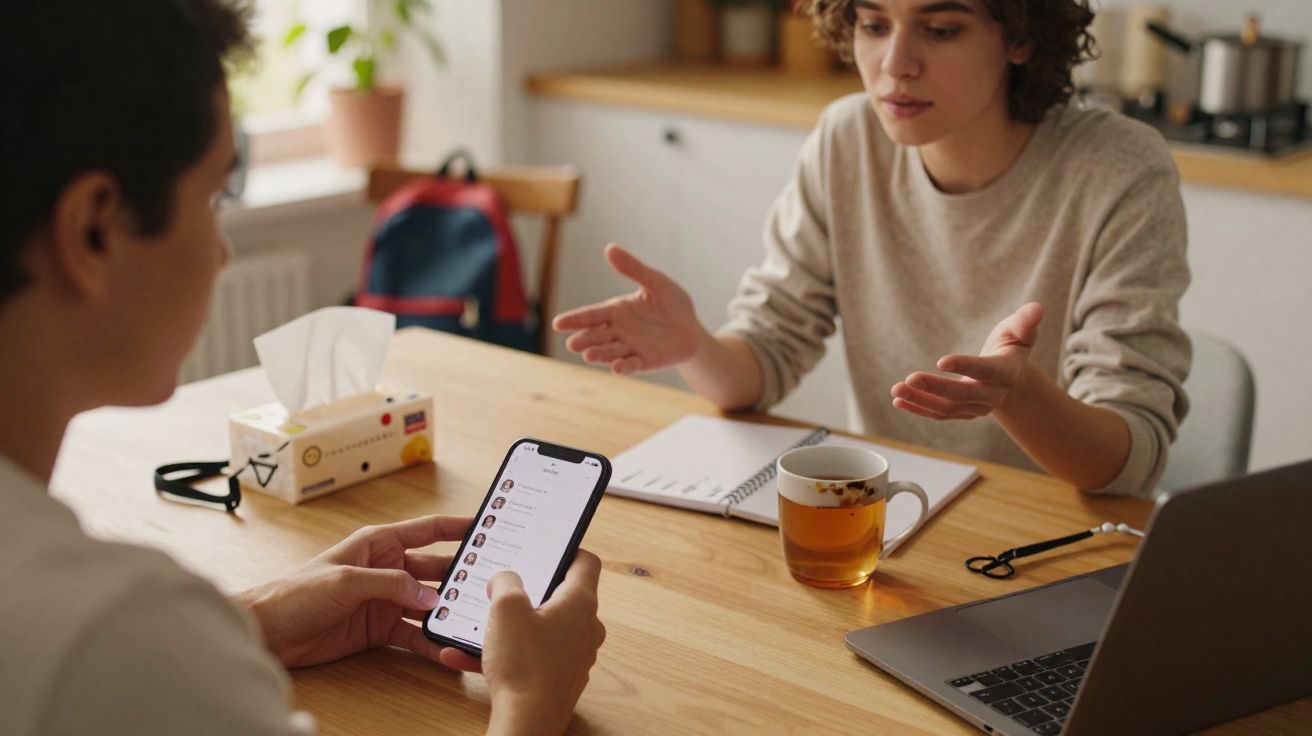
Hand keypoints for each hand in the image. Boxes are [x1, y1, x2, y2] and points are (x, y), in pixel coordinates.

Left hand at [238, 515, 480, 671]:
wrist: (269, 631)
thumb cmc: (296, 592)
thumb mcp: (346, 580)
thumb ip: (390, 584)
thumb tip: (430, 596)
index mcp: (379, 543)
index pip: (429, 529)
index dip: (459, 526)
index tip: (488, 526)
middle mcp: (388, 569)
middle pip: (435, 570)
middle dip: (461, 577)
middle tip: (489, 584)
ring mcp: (386, 600)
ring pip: (428, 605)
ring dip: (448, 612)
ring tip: (473, 620)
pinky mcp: (380, 629)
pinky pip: (414, 634)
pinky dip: (430, 642)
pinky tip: (446, 648)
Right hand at [483, 551, 605, 735]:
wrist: (527, 723)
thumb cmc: (524, 664)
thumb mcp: (505, 608)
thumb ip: (506, 582)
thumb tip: (506, 578)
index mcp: (580, 603)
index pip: (586, 562)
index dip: (567, 550)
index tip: (546, 549)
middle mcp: (585, 628)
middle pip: (561, 597)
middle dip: (529, 592)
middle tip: (504, 587)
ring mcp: (575, 656)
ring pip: (540, 630)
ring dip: (509, 627)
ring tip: (478, 625)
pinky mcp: (559, 679)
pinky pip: (531, 658)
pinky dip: (505, 654)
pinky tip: (466, 657)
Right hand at [552, 243, 703, 374]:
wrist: (692, 329)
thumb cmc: (672, 303)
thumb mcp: (655, 282)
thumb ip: (633, 269)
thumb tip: (609, 248)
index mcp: (617, 310)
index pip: (591, 315)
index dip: (574, 319)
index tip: (557, 324)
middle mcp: (619, 331)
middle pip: (596, 336)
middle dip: (584, 340)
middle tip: (572, 344)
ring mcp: (630, 348)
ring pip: (609, 352)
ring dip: (599, 355)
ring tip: (587, 356)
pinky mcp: (644, 362)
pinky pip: (631, 365)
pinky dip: (623, 367)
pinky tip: (616, 367)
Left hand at [891, 302, 1043, 419]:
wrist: (1010, 376)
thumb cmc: (1011, 345)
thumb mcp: (1019, 330)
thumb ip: (1025, 321)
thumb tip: (1037, 308)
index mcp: (1006, 372)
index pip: (985, 370)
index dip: (965, 366)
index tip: (941, 361)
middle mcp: (992, 394)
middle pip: (962, 394)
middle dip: (935, 388)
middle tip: (909, 378)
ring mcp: (976, 407)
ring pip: (947, 408)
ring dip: (920, 400)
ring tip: (896, 390)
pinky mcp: (962, 412)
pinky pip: (939, 414)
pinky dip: (918, 409)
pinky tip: (898, 401)